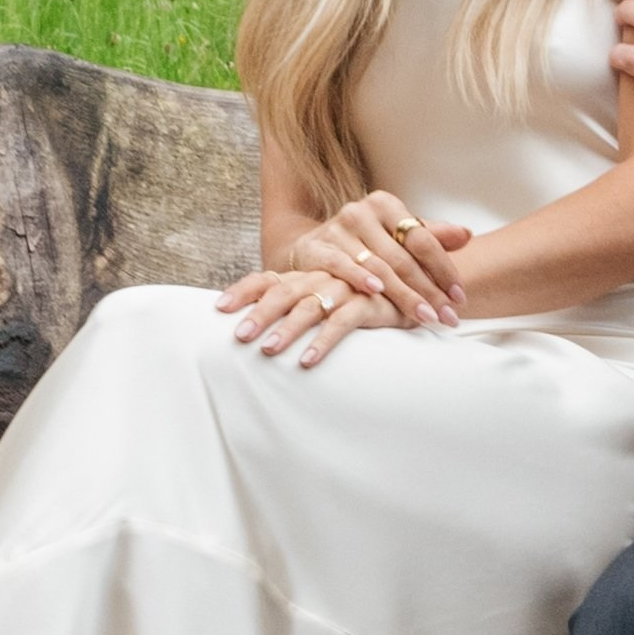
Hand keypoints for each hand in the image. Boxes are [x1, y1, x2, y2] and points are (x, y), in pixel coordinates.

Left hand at [215, 267, 416, 370]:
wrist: (415, 284)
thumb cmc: (364, 295)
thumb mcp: (328, 297)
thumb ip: (299, 304)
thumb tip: (257, 322)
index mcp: (307, 274)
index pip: (267, 278)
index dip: (243, 290)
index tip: (218, 307)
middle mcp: (321, 277)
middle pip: (282, 291)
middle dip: (259, 313)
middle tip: (238, 336)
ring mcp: (344, 288)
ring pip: (309, 306)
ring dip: (287, 328)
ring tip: (268, 350)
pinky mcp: (369, 303)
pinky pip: (342, 322)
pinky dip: (324, 340)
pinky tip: (308, 361)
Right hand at [278, 190, 471, 328]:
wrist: (314, 246)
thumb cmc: (365, 243)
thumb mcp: (396, 235)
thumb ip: (431, 235)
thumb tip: (466, 234)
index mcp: (385, 204)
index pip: (422, 239)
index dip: (444, 269)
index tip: (460, 297)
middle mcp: (361, 212)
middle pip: (403, 257)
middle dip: (429, 291)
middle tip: (448, 317)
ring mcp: (337, 229)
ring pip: (378, 266)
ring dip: (403, 295)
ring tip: (425, 317)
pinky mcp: (316, 247)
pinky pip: (340, 265)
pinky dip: (359, 278)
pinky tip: (377, 293)